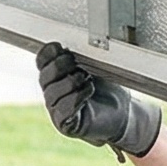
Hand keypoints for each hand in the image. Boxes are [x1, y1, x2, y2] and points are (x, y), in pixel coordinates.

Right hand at [35, 43, 160, 156]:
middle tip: (75, 63)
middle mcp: (52, 92)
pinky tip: (88, 90)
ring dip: (69, 82)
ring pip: (51, 94)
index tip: (59, 46)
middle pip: (43, 77)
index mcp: (56, 76)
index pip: (41, 62)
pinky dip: (75, 98)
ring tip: (85, 78)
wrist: (125, 114)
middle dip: (58, 67)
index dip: (47, 53)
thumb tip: (77, 40)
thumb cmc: (109, 89)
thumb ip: (83, 55)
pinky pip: (62, 111)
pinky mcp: (66, 125)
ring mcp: (57, 110)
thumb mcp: (96, 66)